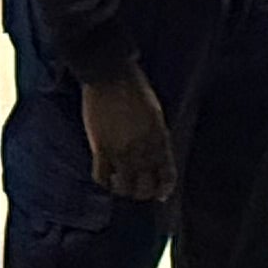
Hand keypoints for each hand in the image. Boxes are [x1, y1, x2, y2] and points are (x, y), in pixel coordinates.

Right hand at [78, 67, 175, 206]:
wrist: (110, 74)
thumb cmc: (135, 88)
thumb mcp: (155, 113)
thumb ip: (157, 136)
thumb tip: (156, 154)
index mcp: (159, 140)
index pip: (167, 176)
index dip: (164, 189)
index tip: (160, 194)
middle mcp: (142, 150)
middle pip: (145, 188)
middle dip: (143, 192)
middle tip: (138, 187)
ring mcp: (120, 151)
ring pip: (124, 188)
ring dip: (123, 189)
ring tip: (120, 183)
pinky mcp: (100, 148)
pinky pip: (101, 177)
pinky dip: (104, 182)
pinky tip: (106, 177)